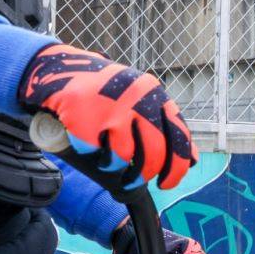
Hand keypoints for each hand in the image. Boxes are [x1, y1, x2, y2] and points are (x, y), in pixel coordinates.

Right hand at [18, 43, 194, 188]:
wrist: (63, 69)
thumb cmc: (107, 92)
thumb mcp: (142, 99)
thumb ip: (165, 125)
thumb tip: (190, 160)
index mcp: (156, 95)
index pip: (179, 137)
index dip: (176, 168)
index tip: (167, 184)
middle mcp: (139, 98)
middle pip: (153, 152)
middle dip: (144, 175)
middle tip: (134, 183)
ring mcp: (112, 105)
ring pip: (123, 157)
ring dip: (115, 166)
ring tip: (108, 160)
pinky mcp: (85, 114)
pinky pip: (94, 152)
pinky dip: (91, 155)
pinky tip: (89, 146)